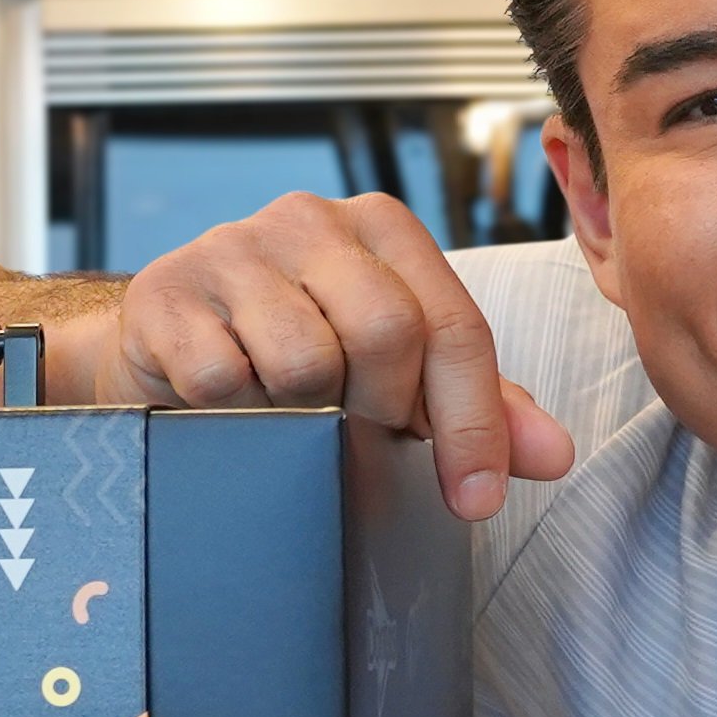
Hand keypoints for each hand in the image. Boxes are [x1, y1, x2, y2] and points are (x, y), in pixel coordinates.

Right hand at [58, 191, 576, 519]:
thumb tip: (553, 456)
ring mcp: (232, 248)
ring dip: (301, 412)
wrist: (164, 340)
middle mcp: (309, 219)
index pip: (453, 323)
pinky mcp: (167, 292)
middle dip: (379, 407)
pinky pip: (223, 379)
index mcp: (380, 227)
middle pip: (385, 332)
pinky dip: (234, 413)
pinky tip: (228, 403)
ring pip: (304, 360)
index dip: (473, 421)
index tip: (475, 497)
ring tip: (285, 406)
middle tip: (354, 429)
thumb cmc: (294, 349)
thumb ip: (477, 404)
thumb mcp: (393, 370)